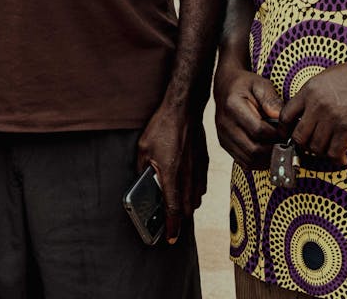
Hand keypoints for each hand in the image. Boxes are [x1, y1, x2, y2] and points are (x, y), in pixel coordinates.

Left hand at [136, 102, 198, 243]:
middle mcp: (187, 175)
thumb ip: (142, 168)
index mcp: (170, 174)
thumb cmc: (162, 126)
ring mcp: (198, 168)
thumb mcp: (143, 147)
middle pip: (187, 208)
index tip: (170, 238)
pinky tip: (189, 189)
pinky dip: (196, 193)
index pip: (173, 209)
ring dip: (189, 206)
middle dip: (180, 219)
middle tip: (171, 223)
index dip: (172, 227)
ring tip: (179, 207)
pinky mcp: (204, 161)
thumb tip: (142, 181)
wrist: (184, 108)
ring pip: (197, 198)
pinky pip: (202, 185)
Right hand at [214, 65, 284, 169]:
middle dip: (273, 150)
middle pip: (253, 149)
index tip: (287, 132)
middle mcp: (225, 124)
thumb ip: (272, 101)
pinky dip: (258, 162)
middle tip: (286, 144)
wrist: (225, 86)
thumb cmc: (246, 85)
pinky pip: (243, 162)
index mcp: (233, 106)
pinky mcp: (224, 144)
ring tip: (279, 149)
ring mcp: (223, 136)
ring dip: (267, 159)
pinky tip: (268, 153)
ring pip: (249, 160)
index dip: (276, 134)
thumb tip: (283, 120)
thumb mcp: (260, 84)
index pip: (258, 130)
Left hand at [280, 60, 346, 166]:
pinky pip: (334, 151)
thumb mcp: (325, 78)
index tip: (287, 136)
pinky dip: (337, 158)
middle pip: (299, 136)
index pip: (286, 115)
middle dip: (303, 146)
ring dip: (322, 152)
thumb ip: (311, 95)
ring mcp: (332, 116)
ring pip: (316, 147)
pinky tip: (341, 157)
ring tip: (328, 150)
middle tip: (310, 147)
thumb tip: (300, 115)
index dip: (284, 130)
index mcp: (309, 90)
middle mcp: (317, 104)